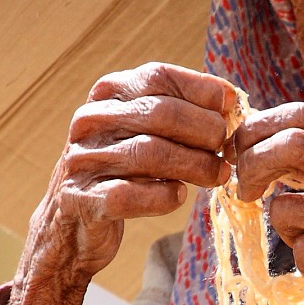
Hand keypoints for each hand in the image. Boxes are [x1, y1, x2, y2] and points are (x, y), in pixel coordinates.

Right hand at [0, 63, 236, 304]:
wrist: (71, 228)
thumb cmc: (123, 174)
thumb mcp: (145, 134)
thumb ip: (181, 115)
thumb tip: (231, 102)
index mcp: (108, 95)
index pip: (157, 76)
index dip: (200, 89)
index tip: (232, 108)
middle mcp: (90, 121)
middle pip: (159, 113)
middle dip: (204, 131)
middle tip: (228, 149)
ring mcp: (81, 159)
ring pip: (148, 153)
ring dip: (194, 166)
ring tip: (219, 176)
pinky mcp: (79, 199)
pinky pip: (129, 195)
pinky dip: (162, 197)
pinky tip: (178, 198)